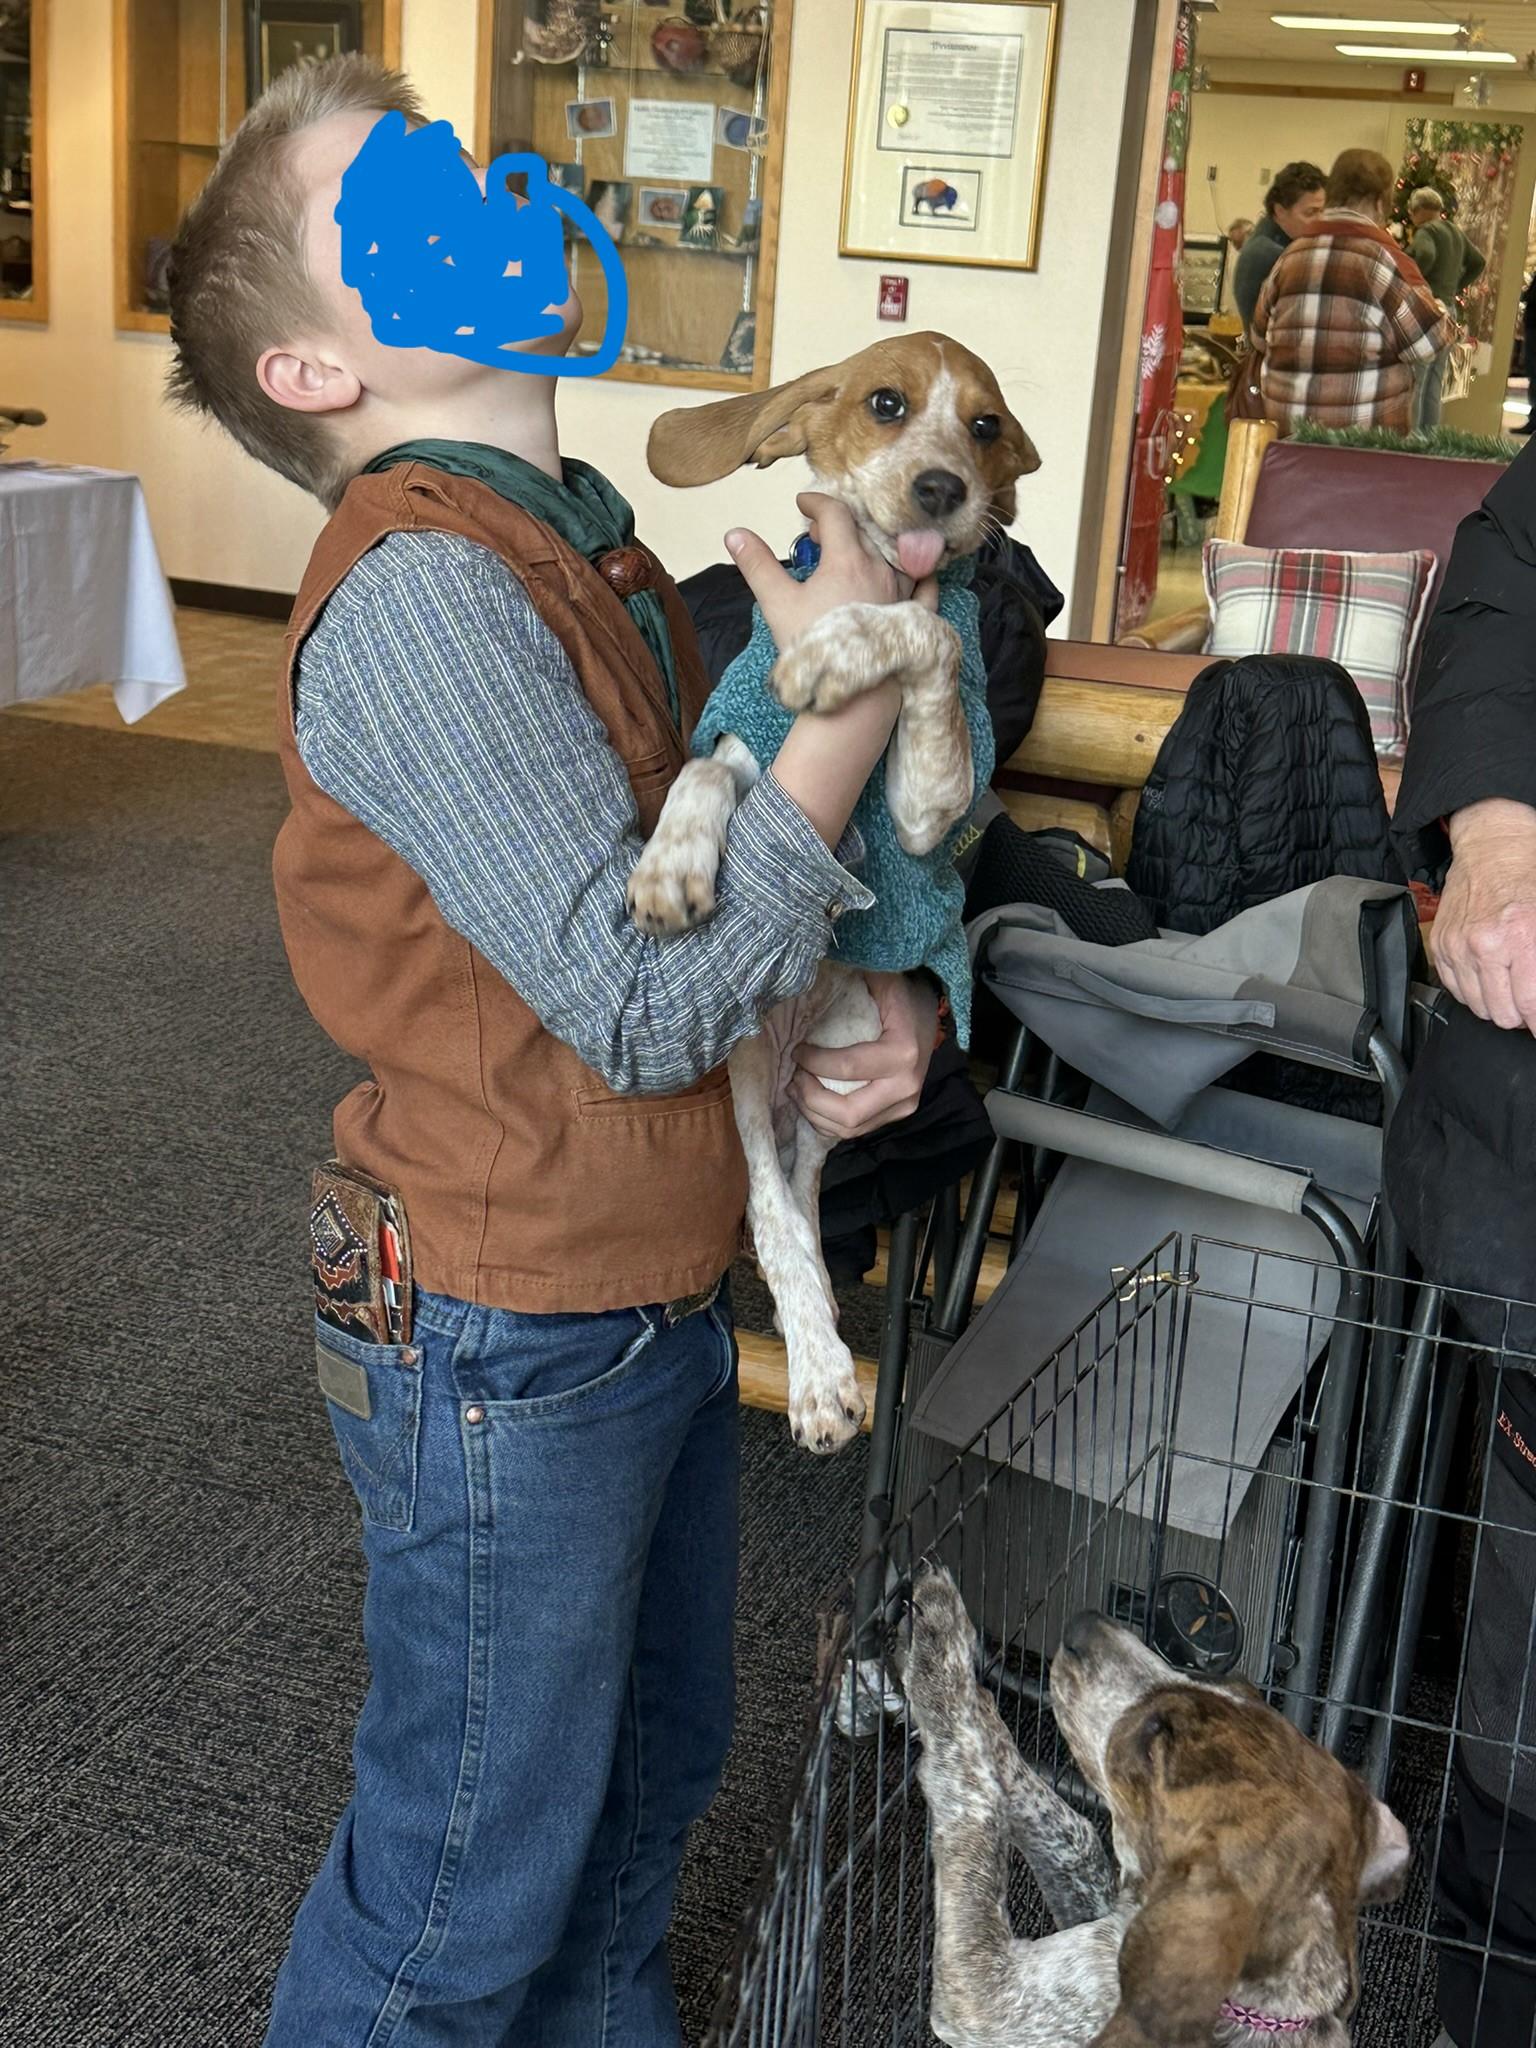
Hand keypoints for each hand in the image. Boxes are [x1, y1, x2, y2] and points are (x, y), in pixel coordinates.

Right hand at [725, 493, 939, 651]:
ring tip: (852, 554)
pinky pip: (926, 586)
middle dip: (838, 525)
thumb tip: (734, 534)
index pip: (835, 514)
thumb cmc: (816, 649)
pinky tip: (914, 572)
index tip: (802, 504)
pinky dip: (918, 573)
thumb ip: (757, 565)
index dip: (816, 503)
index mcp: (848, 560)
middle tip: (817, 538)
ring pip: (894, 553)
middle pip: (863, 530)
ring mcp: (903, 593)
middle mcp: (881, 569)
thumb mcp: (778, 604)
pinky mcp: (915, 617)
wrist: (852, 697)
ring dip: (872, 545)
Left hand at [789, 971, 940, 1141]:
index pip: (847, 1068)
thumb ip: (848, 983)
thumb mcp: (880, 980)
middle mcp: (906, 1087)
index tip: (796, 1050)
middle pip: (848, 1113)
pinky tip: (813, 1101)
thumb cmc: (902, 993)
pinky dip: (828, 1121)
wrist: (929, 1009)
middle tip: (793, 1077)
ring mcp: (904, 1105)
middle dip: (811, 1098)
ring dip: (815, 1114)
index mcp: (902, 1053)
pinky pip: (856, 1131)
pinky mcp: (897, 1114)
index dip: (813, 1063)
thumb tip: (804, 985)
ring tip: (797, 1089)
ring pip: (850, 1129)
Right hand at [1435, 798, 1535, 1030]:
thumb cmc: (1528, 876)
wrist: (1492, 848)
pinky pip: (1456, 990)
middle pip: (1501, 1014)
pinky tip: (1488, 975)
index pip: (1530, 1004)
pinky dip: (1474, 990)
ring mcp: (1457, 946)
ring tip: (1509, 985)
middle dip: (1520, 1013)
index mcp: (1521, 936)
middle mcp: (1484, 944)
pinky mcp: (1440, 946)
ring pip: (1477, 1007)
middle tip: (1529, 1001)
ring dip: (1496, 1003)